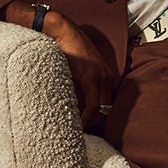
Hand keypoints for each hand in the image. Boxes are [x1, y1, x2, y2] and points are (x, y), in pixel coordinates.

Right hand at [5, 1, 113, 123]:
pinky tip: (78, 124)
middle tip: (81, 136)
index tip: (86, 132)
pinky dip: (87, 117)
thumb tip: (72, 111)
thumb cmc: (64, 51)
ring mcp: (102, 77)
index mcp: (105, 79)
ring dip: (91, 124)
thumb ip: (77, 90)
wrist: (60, 30)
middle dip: (95, 126)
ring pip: (102, 111)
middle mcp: (108, 79)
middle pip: (107, 112)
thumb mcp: (74, 74)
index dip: (97, 122)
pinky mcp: (93, 76)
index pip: (107, 108)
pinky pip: (94, 104)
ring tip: (78, 133)